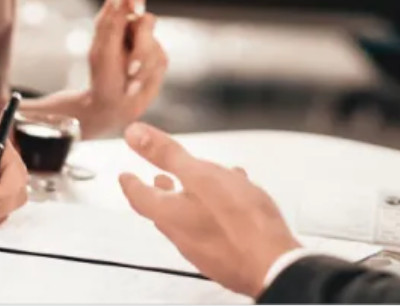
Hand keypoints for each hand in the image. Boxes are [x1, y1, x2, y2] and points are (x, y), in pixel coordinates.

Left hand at [82, 0, 168, 136]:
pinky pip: (160, 58)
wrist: (113, 109)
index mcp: (111, 19)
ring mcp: (146, 41)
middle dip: (140, 48)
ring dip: (141, 66)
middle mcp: (130, 26)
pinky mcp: (158, 57)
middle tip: (130, 69)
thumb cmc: (102, 79)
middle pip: (146, 20)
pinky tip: (136, 84)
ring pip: (154, 43)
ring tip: (128, 81)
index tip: (137, 9)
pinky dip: (147, 74)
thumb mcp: (103, 51)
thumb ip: (112, 22)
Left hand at [118, 123, 298, 297]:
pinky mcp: (227, 256)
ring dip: (193, 198)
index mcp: (170, 214)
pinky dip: (217, 210)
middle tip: (158, 180)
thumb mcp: (201, 175)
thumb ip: (167, 155)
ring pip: (192, 218)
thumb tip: (134, 134)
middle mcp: (183, 236)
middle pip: (165, 210)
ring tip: (201, 184)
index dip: (131, 183)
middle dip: (162, 191)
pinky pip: (215, 229)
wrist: (274, 264)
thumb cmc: (241, 222)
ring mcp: (205, 249)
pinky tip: (236, 200)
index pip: (139, 197)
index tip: (125, 176)